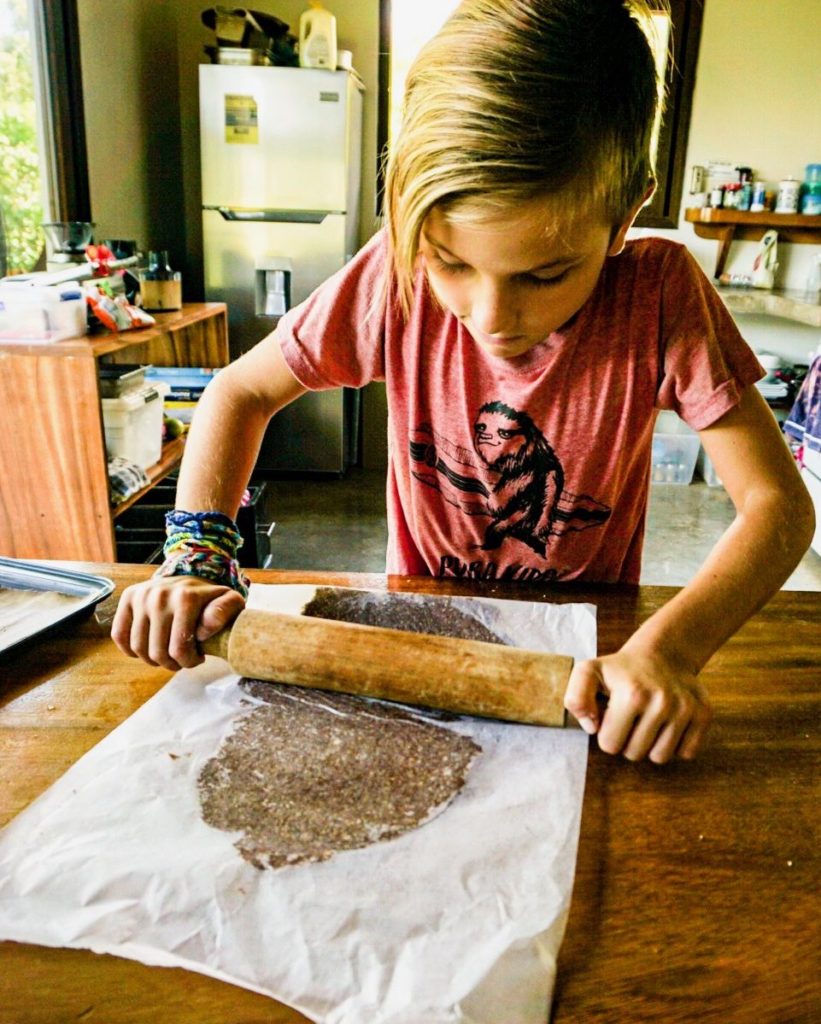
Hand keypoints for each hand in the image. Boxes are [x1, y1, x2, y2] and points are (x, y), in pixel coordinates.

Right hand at [111, 574, 244, 671]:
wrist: (191, 576)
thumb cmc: (211, 597)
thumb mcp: (230, 601)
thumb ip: (225, 612)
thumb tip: (203, 630)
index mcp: (185, 598)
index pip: (179, 649)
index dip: (188, 662)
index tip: (198, 658)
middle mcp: (159, 595)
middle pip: (157, 652)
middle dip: (172, 664)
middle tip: (182, 660)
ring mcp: (141, 596)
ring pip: (138, 648)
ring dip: (153, 660)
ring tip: (168, 654)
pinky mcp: (128, 598)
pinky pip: (120, 635)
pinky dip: (130, 649)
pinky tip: (149, 647)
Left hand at [563, 645, 712, 763]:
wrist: (663, 652)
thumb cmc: (621, 669)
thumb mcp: (589, 672)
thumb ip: (576, 697)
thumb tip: (591, 727)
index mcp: (632, 695)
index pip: (610, 745)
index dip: (607, 733)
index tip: (612, 716)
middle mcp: (662, 703)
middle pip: (635, 754)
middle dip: (628, 741)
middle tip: (631, 718)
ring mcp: (686, 709)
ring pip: (660, 758)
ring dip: (650, 745)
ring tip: (648, 721)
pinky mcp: (704, 714)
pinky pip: (686, 753)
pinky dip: (675, 744)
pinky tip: (668, 723)